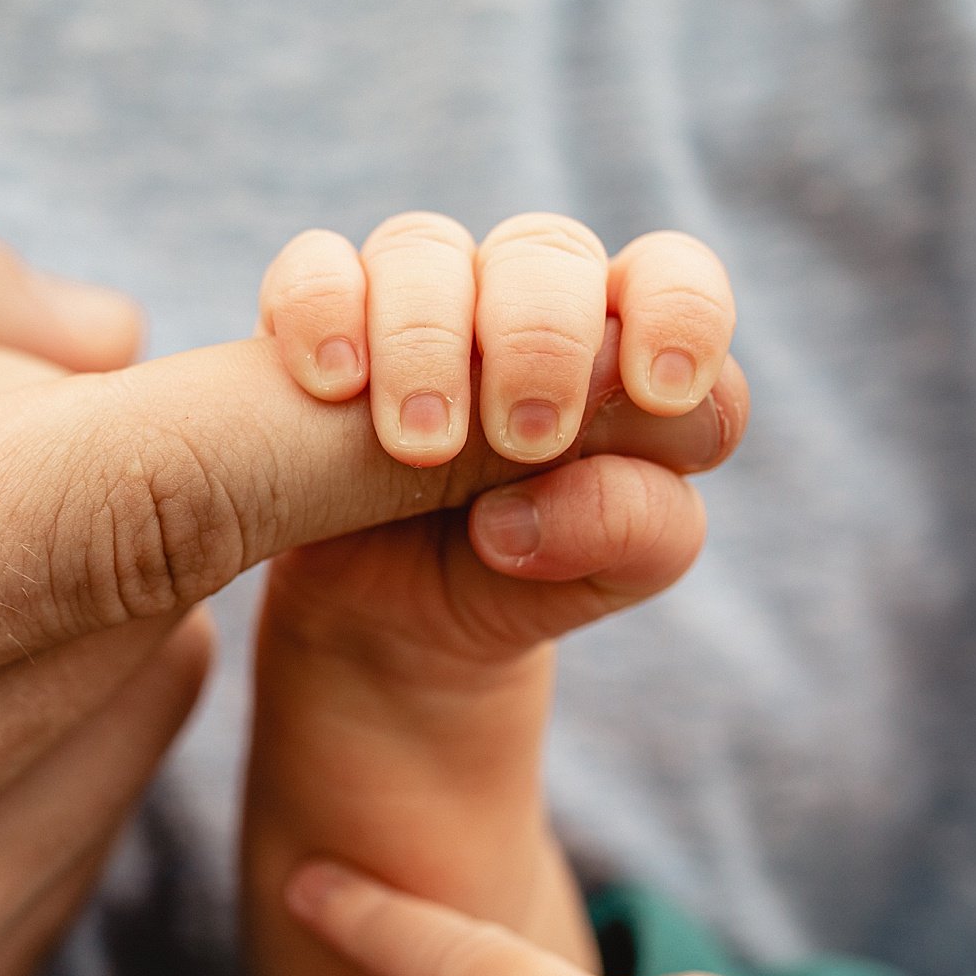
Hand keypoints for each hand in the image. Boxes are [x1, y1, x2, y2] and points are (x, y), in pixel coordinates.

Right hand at [240, 213, 745, 975]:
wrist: (353, 731)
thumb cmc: (480, 675)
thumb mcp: (553, 629)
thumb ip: (607, 550)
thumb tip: (584, 487)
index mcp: (622, 392)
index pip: (671, 283)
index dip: (666, 312)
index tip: (648, 398)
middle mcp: (519, 347)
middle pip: (542, 246)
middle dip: (526, 330)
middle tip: (505, 443)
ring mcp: (410, 348)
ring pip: (420, 244)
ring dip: (418, 323)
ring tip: (411, 439)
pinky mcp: (304, 369)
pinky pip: (307, 279)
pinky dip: (313, 304)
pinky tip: (318, 376)